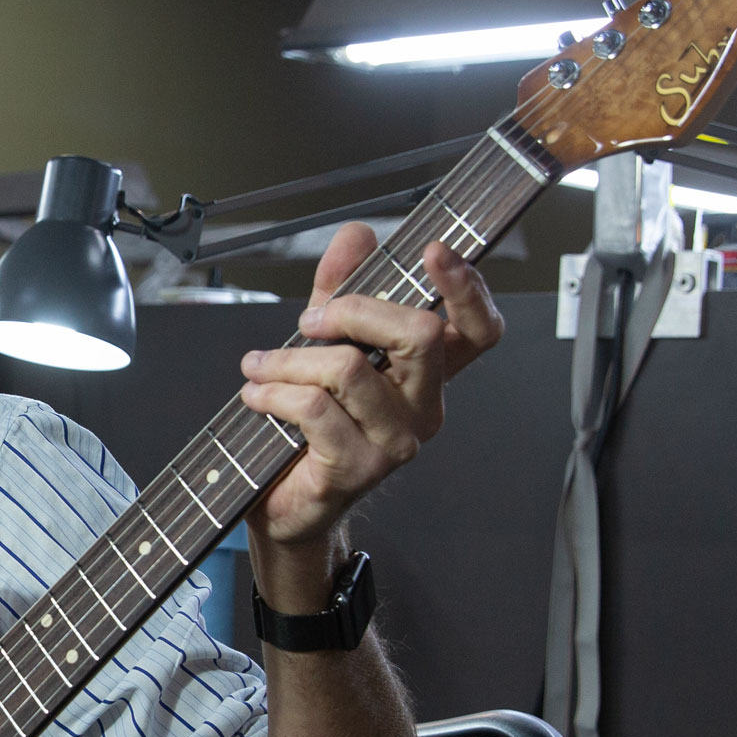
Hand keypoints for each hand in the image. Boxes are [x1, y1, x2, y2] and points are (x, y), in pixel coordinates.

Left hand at [238, 230, 502, 589]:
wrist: (283, 500)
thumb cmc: (310, 423)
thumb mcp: (325, 341)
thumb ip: (343, 287)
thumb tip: (357, 235)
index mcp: (430, 374)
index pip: (479, 330)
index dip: (467, 288)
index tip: (433, 250)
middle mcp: (424, 408)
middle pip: (421, 334)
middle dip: (355, 310)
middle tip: (310, 319)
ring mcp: (396, 442)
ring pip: (350, 369)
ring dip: (290, 358)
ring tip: (260, 365)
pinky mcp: (357, 468)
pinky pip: (315, 408)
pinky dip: (274, 391)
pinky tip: (257, 393)